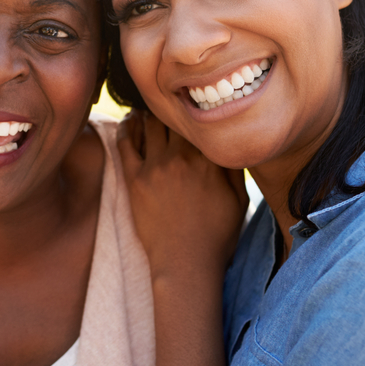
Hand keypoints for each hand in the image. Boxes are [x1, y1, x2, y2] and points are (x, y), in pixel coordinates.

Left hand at [116, 109, 247, 279]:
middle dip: (171, 107)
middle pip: (172, 117)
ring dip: (149, 113)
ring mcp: (155, 167)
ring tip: (149, 107)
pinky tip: (130, 121)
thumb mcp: (239, 200)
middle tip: (168, 101)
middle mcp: (181, 158)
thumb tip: (232, 139)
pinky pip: (125, 144)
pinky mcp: (135, 180)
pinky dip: (127, 128)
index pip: (199, 120)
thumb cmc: (217, 236)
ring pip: (149, 125)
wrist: (186, 264)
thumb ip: (234, 167)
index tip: (193, 101)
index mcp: (208, 160)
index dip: (196, 108)